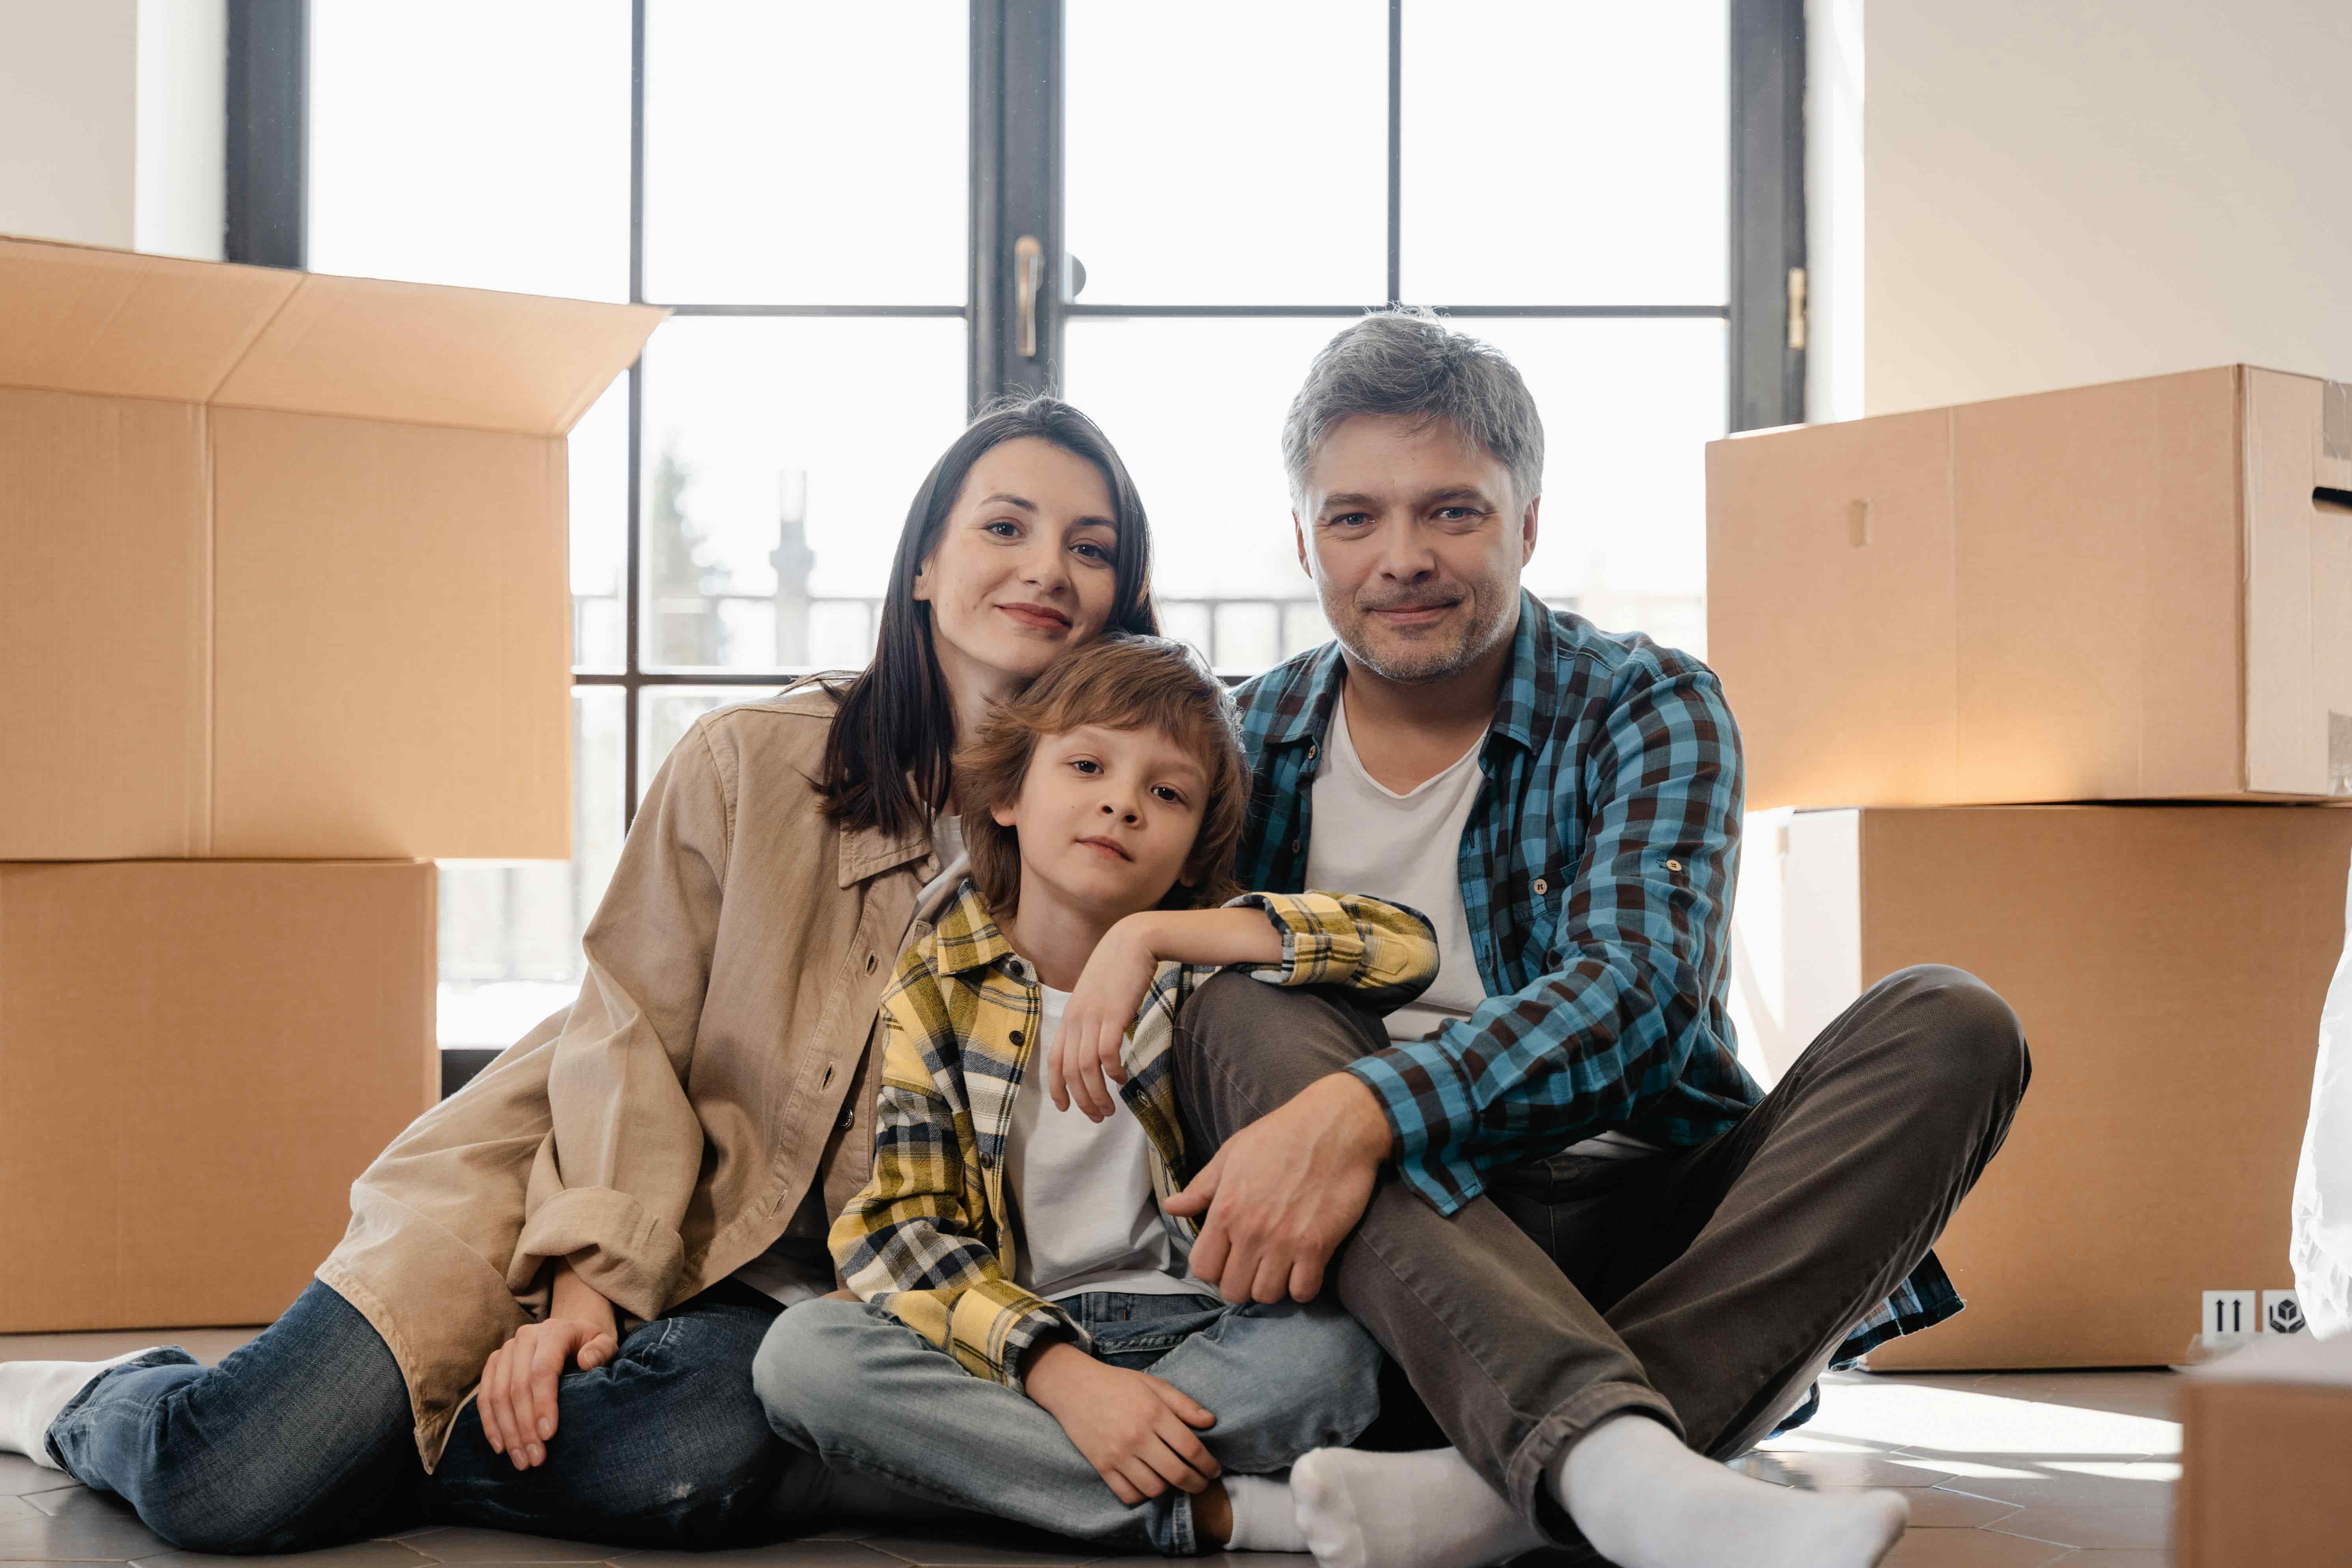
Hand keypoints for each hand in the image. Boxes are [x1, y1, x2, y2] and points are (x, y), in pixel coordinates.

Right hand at [477, 1261, 619, 1469]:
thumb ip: (601, 1351)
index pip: (542, 1371)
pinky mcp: (493, 1364)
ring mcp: (505, 1351)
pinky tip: (501, 1447)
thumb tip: (586, 1362)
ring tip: (521, 1460)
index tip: (548, 1435)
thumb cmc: (590, 1345)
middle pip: (517, 1387)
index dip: (543, 1404)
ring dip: (507, 1432)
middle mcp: (525, 1338)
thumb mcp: (605, 1343)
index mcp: (553, 1331)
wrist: (570, 1333)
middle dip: (525, 1428)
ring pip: (497, 1395)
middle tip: (535, 1459)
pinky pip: (484, 1396)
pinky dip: (491, 1424)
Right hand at [1025, 1341, 1219, 1503]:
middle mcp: (1137, 1437)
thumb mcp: (1153, 1384)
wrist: (1073, 1387)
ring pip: (1154, 1488)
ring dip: (1170, 1489)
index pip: (1190, 1448)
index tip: (1214, 1469)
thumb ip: (1183, 1404)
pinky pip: (1128, 1494)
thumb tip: (1210, 1421)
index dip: (1208, 1464)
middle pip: (1176, 1473)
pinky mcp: (1101, 1466)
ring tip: (1175, 1481)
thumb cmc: (1117, 1384)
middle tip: (1202, 1483)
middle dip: (1196, 1484)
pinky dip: (1143, 1495)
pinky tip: (1149, 1485)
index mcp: (1153, 1413)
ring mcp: (1117, 1454)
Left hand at [1050, 918, 1158, 1120]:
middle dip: (1081, 1100)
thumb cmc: (1119, 967)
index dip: (1056, 1088)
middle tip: (1097, 1117)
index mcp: (1070, 1016)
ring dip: (1096, 1094)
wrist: (1134, 940)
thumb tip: (1099, 1044)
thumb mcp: (1097, 995)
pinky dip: (1113, 1072)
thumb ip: (1093, 1018)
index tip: (1065, 1108)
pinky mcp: (1114, 1015)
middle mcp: (1076, 1019)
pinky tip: (1122, 1079)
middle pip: (1070, 1071)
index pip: (1054, 1060)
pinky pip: (1107, 1054)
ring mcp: (1093, 1017)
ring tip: (1109, 1110)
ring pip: (1086, 1068)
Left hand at [1164, 1072, 1391, 1303]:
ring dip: (1272, 1285)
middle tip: (1255, 1263)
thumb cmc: (1280, 1135)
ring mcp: (1285, 1242)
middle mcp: (1250, 1232)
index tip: (1228, 1257)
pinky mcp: (1318, 1246)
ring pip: (1266, 1296)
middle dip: (1241, 1282)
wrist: (1334, 1126)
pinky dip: (1302, 1287)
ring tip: (1279, 1265)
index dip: (1214, 1268)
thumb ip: (1201, 1187)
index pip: (1203, 1269)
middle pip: (1234, 1290)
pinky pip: (1303, 1292)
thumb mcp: (1231, 1154)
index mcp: (1225, 1210)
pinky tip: (1304, 1268)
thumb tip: (1171, 1207)